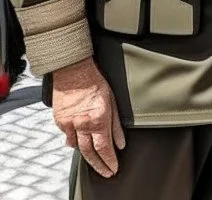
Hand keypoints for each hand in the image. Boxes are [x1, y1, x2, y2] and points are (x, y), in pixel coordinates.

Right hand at [51, 58, 125, 177]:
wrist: (73, 72)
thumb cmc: (96, 83)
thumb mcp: (113, 103)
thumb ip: (116, 126)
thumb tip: (120, 144)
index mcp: (98, 119)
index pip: (104, 147)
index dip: (109, 160)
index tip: (113, 168)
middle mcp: (82, 124)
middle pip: (89, 152)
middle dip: (98, 165)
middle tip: (105, 172)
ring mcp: (69, 123)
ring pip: (77, 146)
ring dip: (87, 155)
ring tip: (95, 160)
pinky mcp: (59, 120)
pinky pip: (68, 136)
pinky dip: (74, 141)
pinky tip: (79, 143)